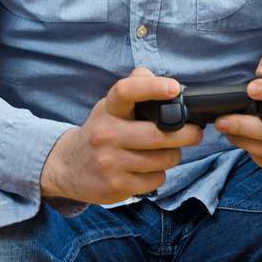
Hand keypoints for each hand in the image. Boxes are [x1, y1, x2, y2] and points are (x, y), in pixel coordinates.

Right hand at [40, 67, 203, 203]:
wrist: (67, 166)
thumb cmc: (101, 131)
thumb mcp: (111, 107)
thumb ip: (134, 88)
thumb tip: (156, 76)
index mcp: (108, 110)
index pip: (126, 91)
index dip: (152, 87)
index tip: (174, 88)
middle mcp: (105, 134)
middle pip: (158, 134)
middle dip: (187, 134)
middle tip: (195, 133)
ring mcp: (109, 162)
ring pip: (162, 159)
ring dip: (172, 156)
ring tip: (166, 152)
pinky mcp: (114, 185)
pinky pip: (155, 179)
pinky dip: (159, 174)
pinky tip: (148, 169)